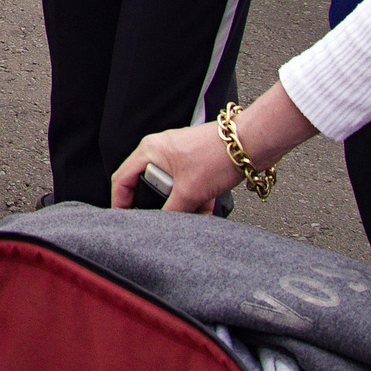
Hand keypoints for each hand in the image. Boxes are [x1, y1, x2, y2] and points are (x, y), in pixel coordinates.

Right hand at [112, 122, 241, 212]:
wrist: (249, 144)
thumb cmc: (218, 154)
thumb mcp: (190, 191)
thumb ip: (171, 210)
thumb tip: (161, 225)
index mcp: (150, 150)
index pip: (122, 178)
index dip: (120, 201)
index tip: (124, 218)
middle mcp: (160, 150)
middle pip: (150, 184)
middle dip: (163, 204)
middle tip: (170, 214)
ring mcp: (178, 155)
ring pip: (172, 187)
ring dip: (184, 203)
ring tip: (196, 211)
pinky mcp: (194, 161)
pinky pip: (187, 184)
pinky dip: (195, 197)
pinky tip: (206, 206)